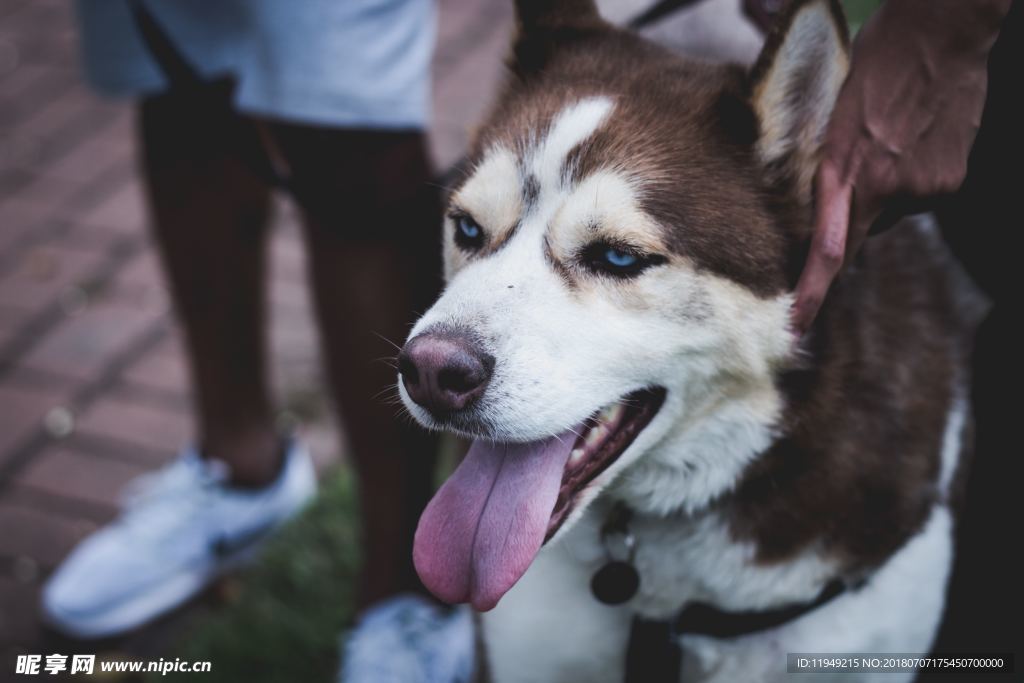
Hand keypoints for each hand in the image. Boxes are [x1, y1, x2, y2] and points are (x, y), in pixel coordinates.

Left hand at [791, 0, 1009, 334]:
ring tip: (887, 135)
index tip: (797, 327)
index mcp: (856, 176)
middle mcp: (895, 191)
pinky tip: (910, 137)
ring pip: (891, 208)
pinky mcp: (953, 179)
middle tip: (855, 161)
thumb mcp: (835, 119)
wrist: (943, 32)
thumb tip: (825, 214)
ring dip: (883, 185)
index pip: (830, 252)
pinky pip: (918, 194)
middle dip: (851, 209)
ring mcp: (929, 187)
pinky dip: (909, 174)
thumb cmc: (877, 64)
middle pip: (861, 228)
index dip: (812, 294)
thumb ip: (830, 173)